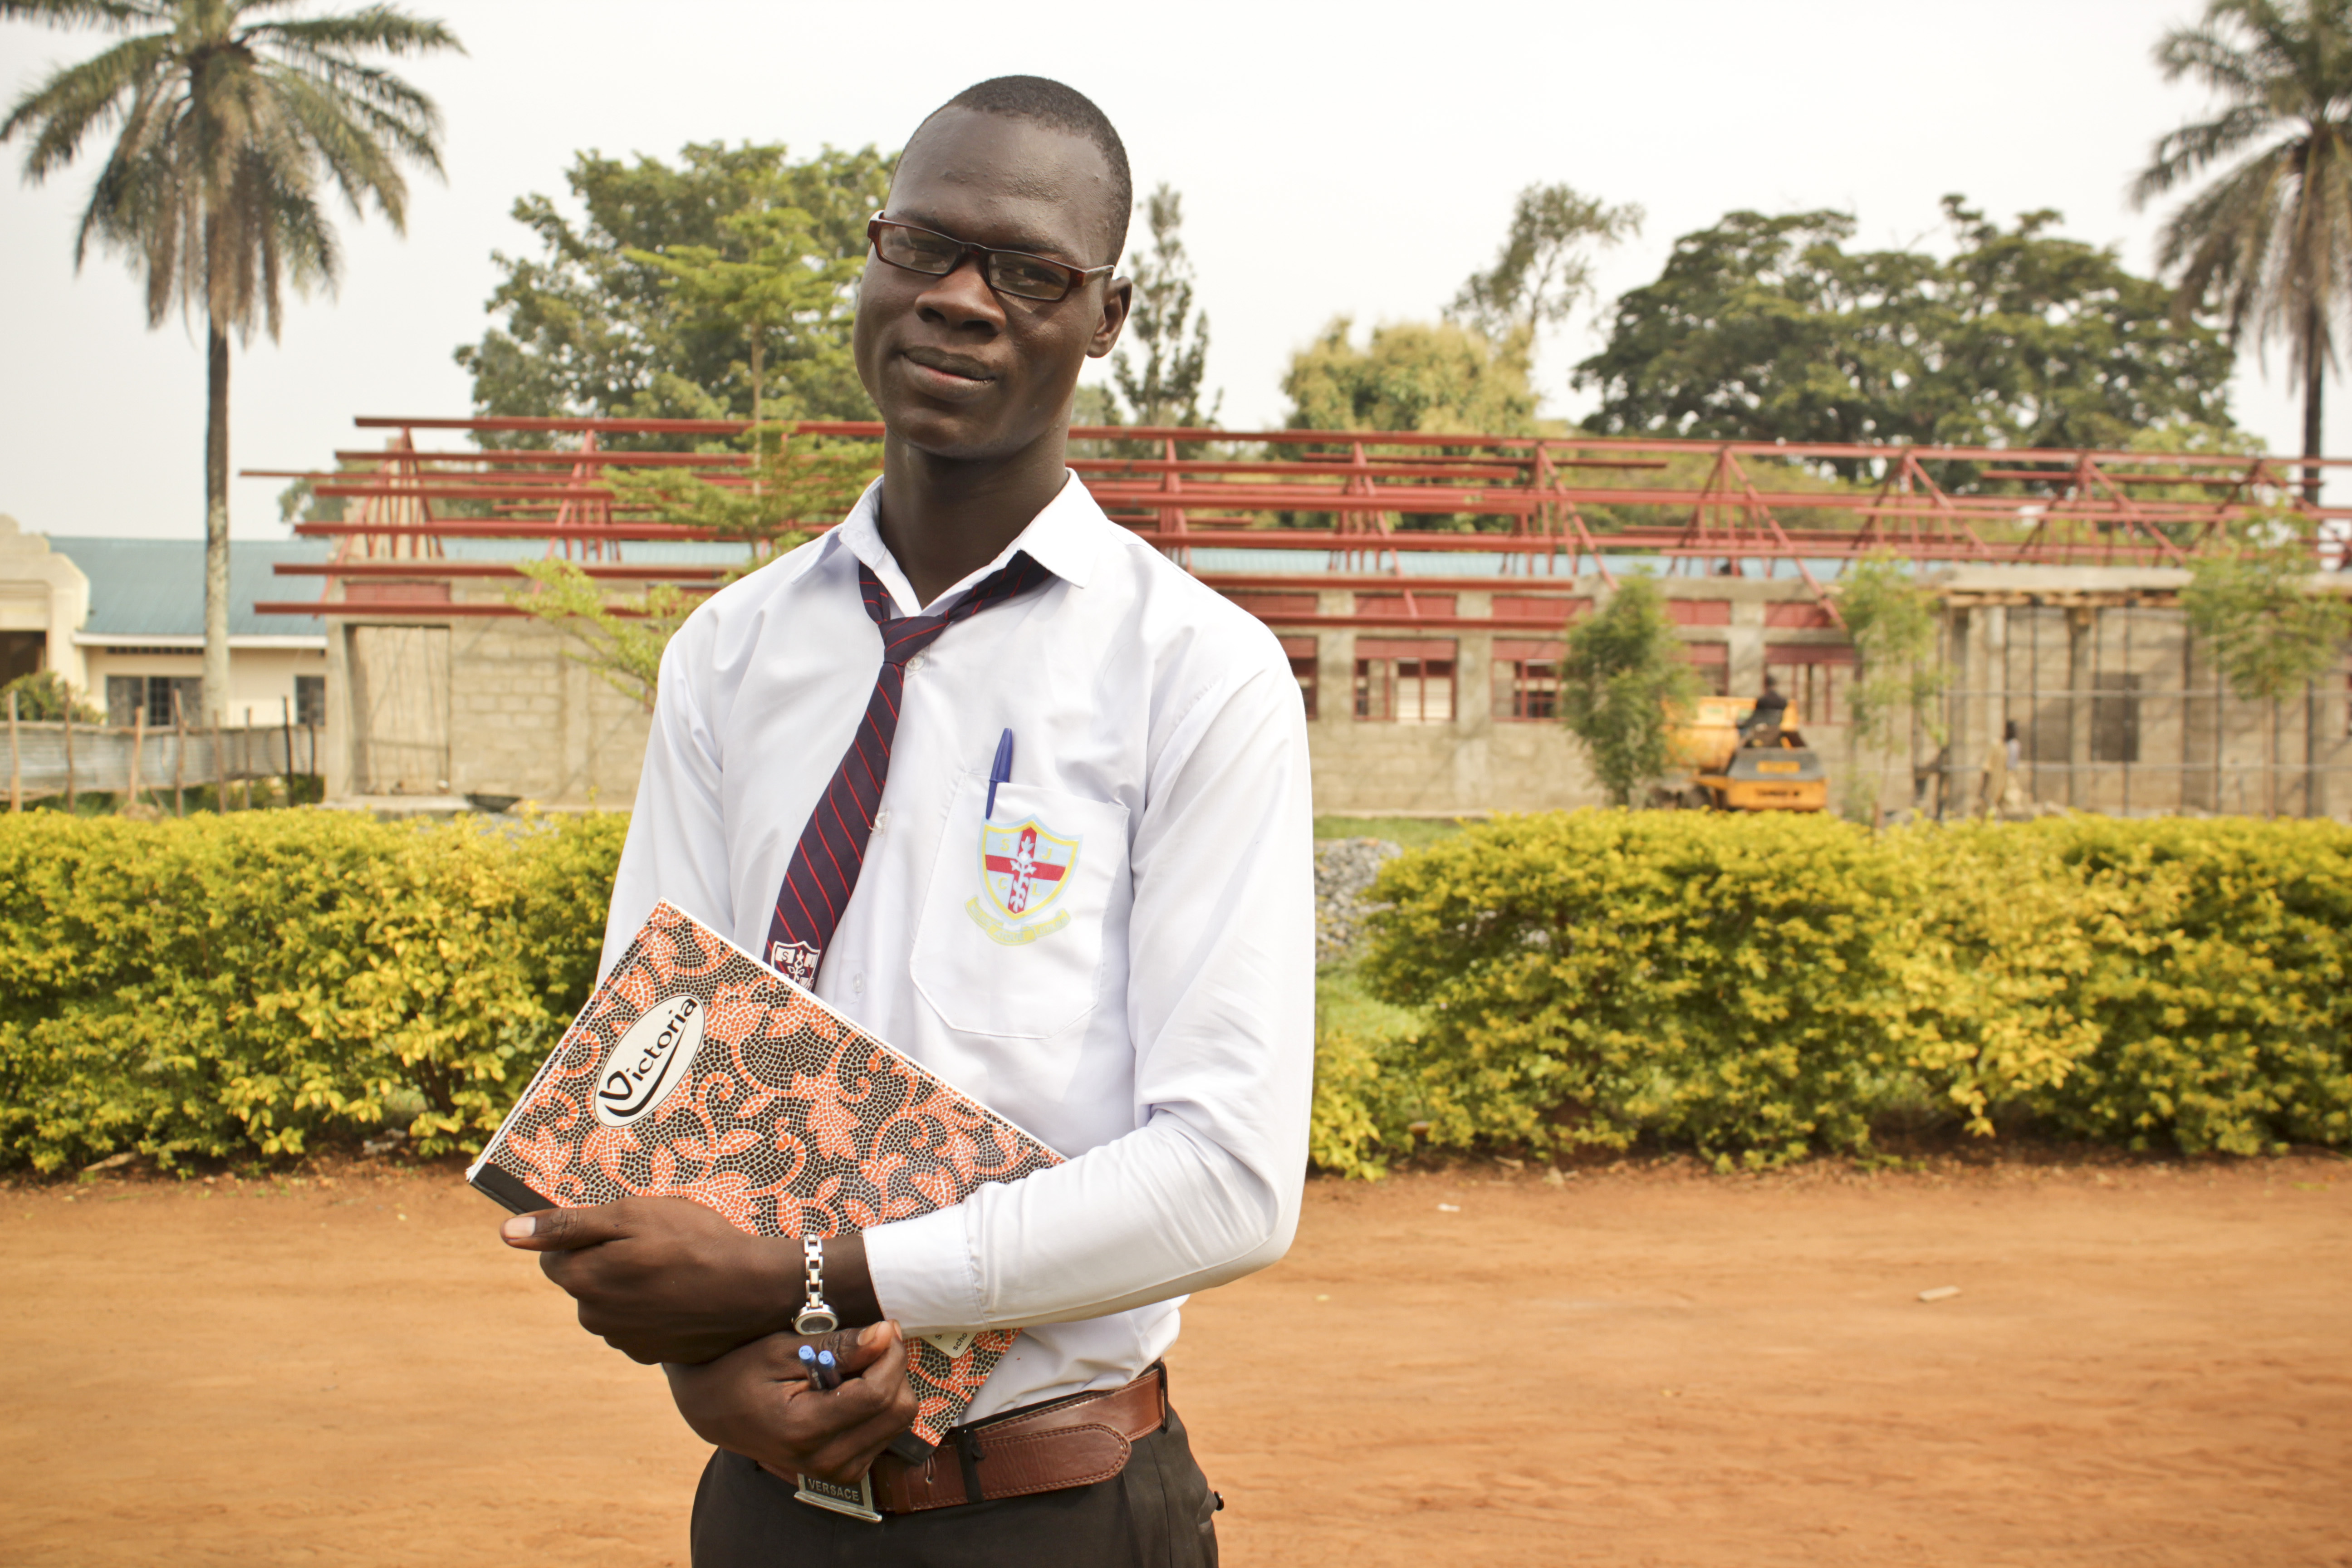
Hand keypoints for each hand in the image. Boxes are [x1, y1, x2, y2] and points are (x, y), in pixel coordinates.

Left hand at [497, 1197, 875, 1363]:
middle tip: (654, 1243)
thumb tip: (506, 1232)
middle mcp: (594, 1318)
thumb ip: (567, 1225)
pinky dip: (656, 1309)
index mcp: (583, 1281)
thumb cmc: (694, 1242)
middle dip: (608, 1261)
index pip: (553, 1255)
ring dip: (632, 1286)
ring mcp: (625, 1341)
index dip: (585, 1235)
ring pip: (613, 1303)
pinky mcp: (654, 1355)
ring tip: (675, 1267)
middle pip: (584, 1281)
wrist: (753, 1289)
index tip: (622, 1227)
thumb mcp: (631, 1217)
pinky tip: (684, 1293)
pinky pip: (641, 1325)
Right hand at [666, 1321, 921, 1486]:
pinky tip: (851, 1388)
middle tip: (871, 1341)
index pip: (877, 1394)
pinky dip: (880, 1404)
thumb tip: (886, 1334)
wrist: (713, 1410)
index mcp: (804, 1430)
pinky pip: (887, 1432)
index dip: (890, 1354)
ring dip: (889, 1385)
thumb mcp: (782, 1349)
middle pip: (898, 1411)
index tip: (884, 1327)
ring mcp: (836, 1471)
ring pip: (899, 1421)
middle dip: (893, 1368)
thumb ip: (838, 1346)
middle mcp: (825, 1461)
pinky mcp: (845, 1471)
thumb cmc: (742, 1372)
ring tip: (855, 1366)